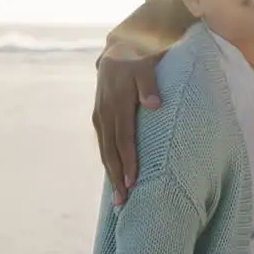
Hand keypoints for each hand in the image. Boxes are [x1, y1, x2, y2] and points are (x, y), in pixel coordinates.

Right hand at [92, 41, 162, 205]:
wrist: (118, 51)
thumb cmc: (140, 60)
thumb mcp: (147, 66)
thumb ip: (150, 85)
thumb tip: (154, 104)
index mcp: (117, 103)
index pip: (124, 138)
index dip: (128, 160)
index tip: (133, 181)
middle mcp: (105, 113)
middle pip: (111, 151)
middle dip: (117, 177)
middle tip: (123, 202)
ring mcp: (100, 117)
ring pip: (105, 151)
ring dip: (111, 174)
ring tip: (119, 199)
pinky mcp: (99, 119)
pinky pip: (103, 145)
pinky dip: (108, 163)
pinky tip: (114, 178)